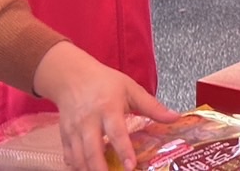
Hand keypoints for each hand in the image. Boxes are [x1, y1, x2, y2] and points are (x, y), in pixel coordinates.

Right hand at [33, 41, 178, 170]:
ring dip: (89, 170)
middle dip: (101, 169)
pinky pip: (69, 156)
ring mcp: (74, 129)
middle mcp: (89, 121)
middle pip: (92, 150)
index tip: (131, 165)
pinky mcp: (64, 135)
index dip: (124, 150)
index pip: (117, 132)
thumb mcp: (131, 89)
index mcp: (109, 108)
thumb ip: (152, 106)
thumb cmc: (105, 82)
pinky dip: (76, 166)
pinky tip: (87, 169)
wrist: (73, 77)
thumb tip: (175, 118)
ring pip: (78, 157)